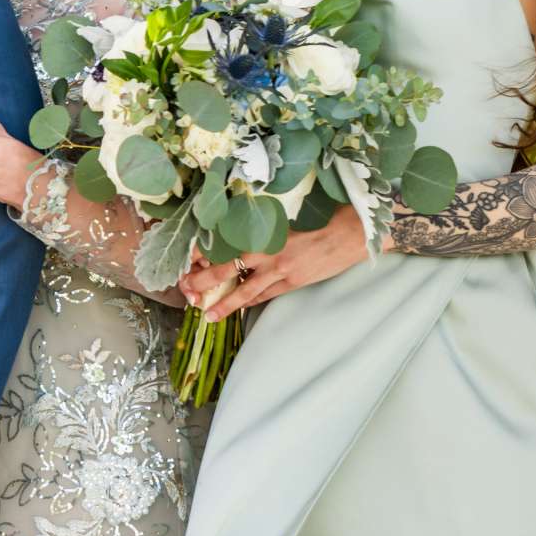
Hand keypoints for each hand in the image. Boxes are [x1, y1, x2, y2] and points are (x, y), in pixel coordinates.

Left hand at [177, 207, 381, 320]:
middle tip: (186, 289)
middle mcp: (267, 252)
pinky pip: (265, 296)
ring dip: (224, 303)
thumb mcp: (285, 220)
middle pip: (226, 269)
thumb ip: (262, 230)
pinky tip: (237, 310)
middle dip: (203, 281)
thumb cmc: (317, 220)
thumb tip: (238, 236)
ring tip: (207, 315)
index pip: (224, 244)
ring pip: (244, 291)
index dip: (203, 254)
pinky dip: (249, 304)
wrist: (349, 233)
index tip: (187, 260)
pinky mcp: (293, 283)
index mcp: (262, 233)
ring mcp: (280, 270)